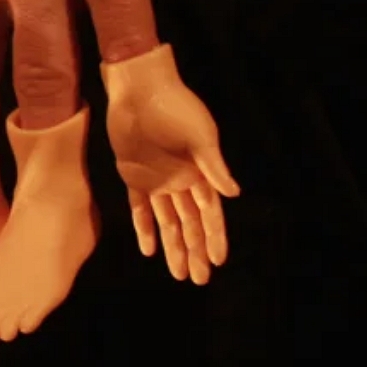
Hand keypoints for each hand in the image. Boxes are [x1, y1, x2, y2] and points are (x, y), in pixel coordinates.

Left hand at [102, 44, 238, 284]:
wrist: (140, 88)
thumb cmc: (176, 106)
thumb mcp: (200, 135)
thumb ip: (213, 165)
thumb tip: (233, 194)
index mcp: (201, 172)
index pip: (211, 212)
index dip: (215, 237)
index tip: (219, 260)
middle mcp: (181, 180)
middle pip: (190, 223)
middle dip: (195, 251)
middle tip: (199, 279)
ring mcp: (156, 179)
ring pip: (167, 221)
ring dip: (173, 246)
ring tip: (178, 273)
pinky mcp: (133, 174)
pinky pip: (138, 208)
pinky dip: (144, 228)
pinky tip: (148, 250)